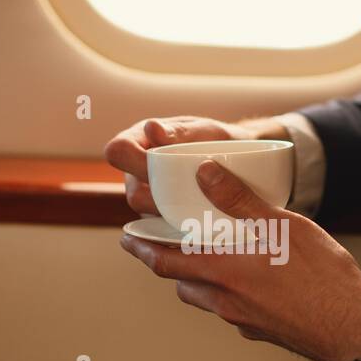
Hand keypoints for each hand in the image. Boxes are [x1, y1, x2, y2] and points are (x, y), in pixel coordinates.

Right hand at [104, 115, 287, 215]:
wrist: (242, 163)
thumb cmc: (219, 141)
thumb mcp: (205, 132)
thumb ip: (179, 132)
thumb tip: (151, 128)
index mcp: (139, 142)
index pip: (118, 152)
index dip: (132, 160)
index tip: (161, 163)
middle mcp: (137, 173)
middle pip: (134, 194)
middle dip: (165, 197)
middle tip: (199, 190)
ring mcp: (148, 199)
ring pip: (150, 217)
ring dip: (175, 216)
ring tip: (206, 205)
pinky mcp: (162, 219)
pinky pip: (163, 231)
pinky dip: (183, 229)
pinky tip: (204, 223)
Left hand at [120, 159, 360, 360]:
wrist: (352, 329)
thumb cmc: (323, 278)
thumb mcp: (283, 225)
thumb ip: (240, 200)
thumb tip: (205, 174)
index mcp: (224, 269)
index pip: (165, 260)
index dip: (142, 248)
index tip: (128, 236)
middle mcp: (225, 299)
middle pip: (179, 281)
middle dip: (161, 262)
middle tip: (152, 247)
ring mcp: (242, 320)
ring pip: (203, 298)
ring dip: (193, 279)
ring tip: (198, 260)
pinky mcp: (261, 331)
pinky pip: (230, 310)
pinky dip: (224, 294)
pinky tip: (243, 282)